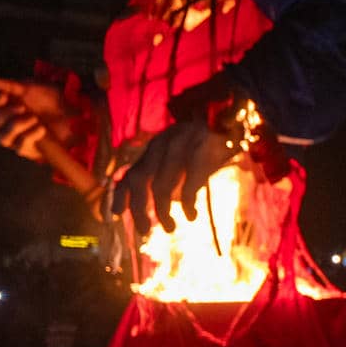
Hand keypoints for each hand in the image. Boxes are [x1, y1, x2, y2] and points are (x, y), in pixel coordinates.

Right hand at [0, 77, 72, 162]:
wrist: (74, 113)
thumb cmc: (52, 99)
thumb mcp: (32, 87)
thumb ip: (11, 85)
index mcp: (3, 109)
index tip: (3, 96)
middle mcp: (6, 126)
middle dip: (2, 116)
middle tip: (21, 107)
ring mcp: (17, 139)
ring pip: (3, 139)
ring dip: (16, 126)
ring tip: (34, 117)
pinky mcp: (30, 149)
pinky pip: (21, 146)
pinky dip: (30, 135)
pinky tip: (41, 128)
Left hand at [113, 120, 237, 235]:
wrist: (232, 116)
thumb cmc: (209, 142)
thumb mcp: (182, 154)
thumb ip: (168, 172)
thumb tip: (157, 202)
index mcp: (154, 149)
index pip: (128, 174)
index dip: (118, 196)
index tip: (113, 216)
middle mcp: (160, 146)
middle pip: (137, 180)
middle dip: (137, 208)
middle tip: (144, 231)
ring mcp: (180, 146)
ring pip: (160, 185)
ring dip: (162, 212)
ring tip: (169, 229)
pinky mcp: (201, 150)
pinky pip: (188, 183)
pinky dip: (187, 203)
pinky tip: (191, 216)